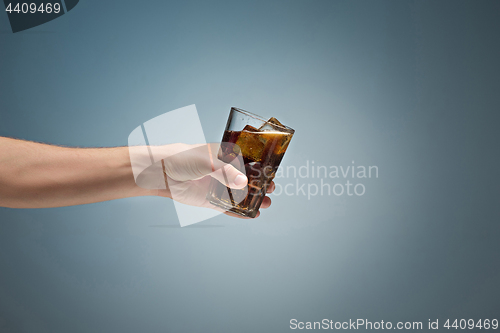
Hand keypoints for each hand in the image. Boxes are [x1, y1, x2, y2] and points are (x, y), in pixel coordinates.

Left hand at [137, 143, 274, 218]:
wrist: (161, 173)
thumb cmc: (182, 158)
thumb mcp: (207, 162)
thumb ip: (226, 172)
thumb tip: (244, 182)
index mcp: (224, 156)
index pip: (247, 161)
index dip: (260, 168)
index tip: (271, 173)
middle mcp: (223, 171)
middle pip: (246, 179)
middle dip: (259, 185)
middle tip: (271, 189)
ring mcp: (217, 186)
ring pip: (239, 194)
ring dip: (252, 199)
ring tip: (265, 204)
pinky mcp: (210, 200)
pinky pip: (227, 207)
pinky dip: (239, 212)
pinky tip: (250, 215)